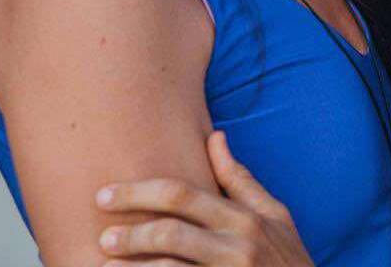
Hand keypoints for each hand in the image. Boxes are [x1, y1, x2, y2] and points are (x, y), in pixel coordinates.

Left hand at [96, 131, 313, 265]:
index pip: (183, 195)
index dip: (139, 193)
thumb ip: (240, 180)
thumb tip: (215, 136)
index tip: (105, 196)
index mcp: (245, 217)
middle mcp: (238, 245)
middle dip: (130, 233)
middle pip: (170, 232)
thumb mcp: (275, 216)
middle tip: (102, 238)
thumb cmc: (288, 259)